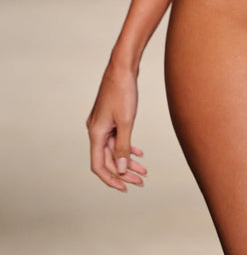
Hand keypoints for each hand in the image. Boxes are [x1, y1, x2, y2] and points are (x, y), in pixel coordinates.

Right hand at [87, 62, 147, 191]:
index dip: (111, 179)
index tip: (126, 188)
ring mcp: (102, 123)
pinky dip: (127, 146)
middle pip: (107, 159)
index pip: (98, 166)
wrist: (123, 66)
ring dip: (127, 161)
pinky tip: (139, 153)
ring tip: (144, 171)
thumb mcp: (126, 121)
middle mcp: (95, 130)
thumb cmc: (123, 91)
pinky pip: (117, 138)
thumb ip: (123, 147)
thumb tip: (122, 170)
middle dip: (124, 172)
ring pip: (113, 149)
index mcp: (96, 133)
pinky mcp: (110, 116)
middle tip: (141, 181)